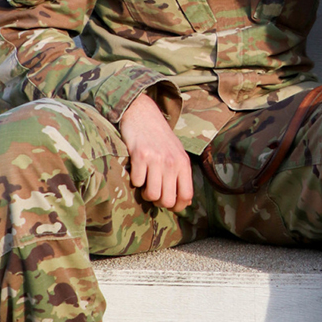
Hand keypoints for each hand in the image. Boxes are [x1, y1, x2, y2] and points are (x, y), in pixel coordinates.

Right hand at [119, 93, 192, 211]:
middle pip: (167, 200)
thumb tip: (184, 202)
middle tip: (153, 190)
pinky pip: (137, 182)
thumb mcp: (176, 154)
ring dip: (145, 193)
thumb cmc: (160, 138)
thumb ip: (181, 175)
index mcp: (183, 163)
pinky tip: (137, 169)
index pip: (186, 196)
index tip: (169, 206)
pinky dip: (135, 180)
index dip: (177, 207)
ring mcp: (157, 159)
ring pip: (152, 195)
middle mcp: (172, 162)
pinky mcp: (140, 155)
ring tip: (145, 182)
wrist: (143, 114)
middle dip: (158, 201)